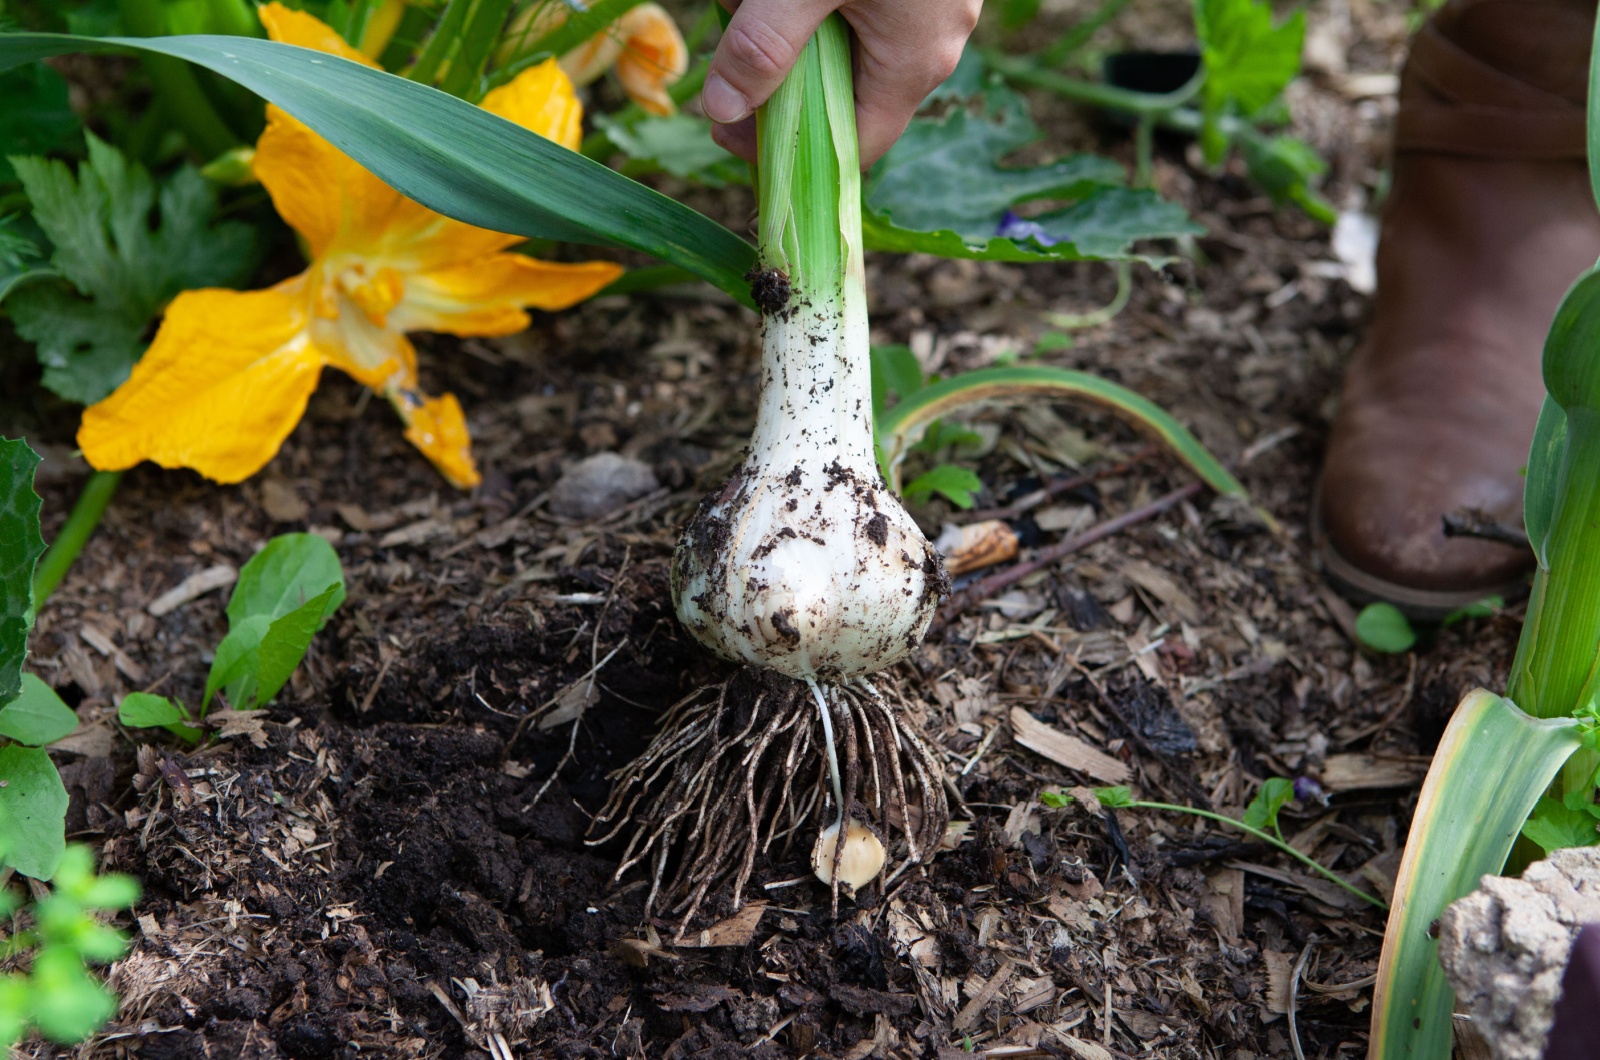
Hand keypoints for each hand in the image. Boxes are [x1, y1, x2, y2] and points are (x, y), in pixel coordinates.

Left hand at [702, 0, 981, 166]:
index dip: (789, 151)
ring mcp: (932, 7)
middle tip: (732, 29)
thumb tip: (722, 110)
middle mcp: (934, 45)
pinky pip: (859, 5)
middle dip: (780, 64)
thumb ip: (763, 44)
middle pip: (842, 91)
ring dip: (790, 19)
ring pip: (845, 41)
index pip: (854, 148)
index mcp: (914, 64)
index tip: (728, 127)